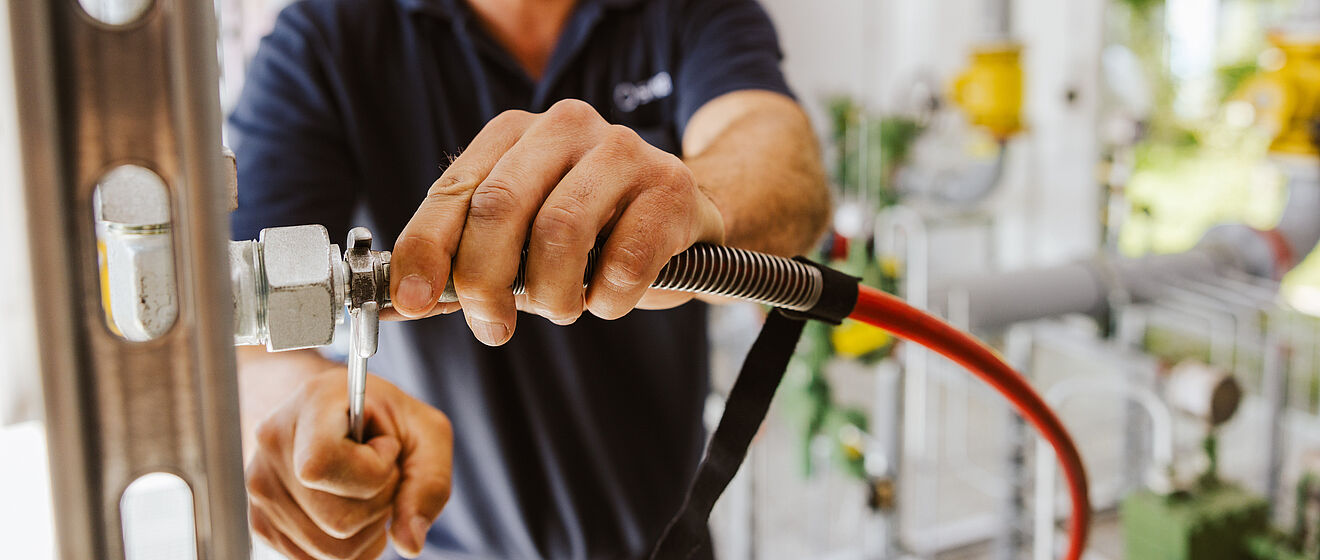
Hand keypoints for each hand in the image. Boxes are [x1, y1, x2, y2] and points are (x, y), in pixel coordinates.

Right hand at [246, 369, 451, 559]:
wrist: (341, 410)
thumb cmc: (387, 418)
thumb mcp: (428, 432)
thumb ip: (430, 484)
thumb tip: (409, 544)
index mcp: (310, 404)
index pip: (321, 466)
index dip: (371, 470)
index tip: (384, 447)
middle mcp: (272, 444)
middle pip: (336, 520)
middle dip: (378, 504)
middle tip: (380, 471)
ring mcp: (259, 486)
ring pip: (326, 549)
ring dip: (364, 528)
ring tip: (364, 488)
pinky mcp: (261, 521)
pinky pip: (312, 559)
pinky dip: (345, 544)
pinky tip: (349, 508)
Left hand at [388, 98, 725, 343]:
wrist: (685, 217)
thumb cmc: (593, 233)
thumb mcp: (520, 239)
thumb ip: (463, 262)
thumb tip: (400, 303)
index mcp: (513, 132)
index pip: (454, 191)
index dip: (426, 249)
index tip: (414, 301)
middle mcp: (565, 126)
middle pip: (500, 207)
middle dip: (486, 281)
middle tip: (494, 326)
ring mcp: (622, 149)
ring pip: (560, 233)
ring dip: (553, 295)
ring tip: (565, 308)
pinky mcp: (671, 186)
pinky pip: (624, 261)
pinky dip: (608, 300)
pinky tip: (610, 298)